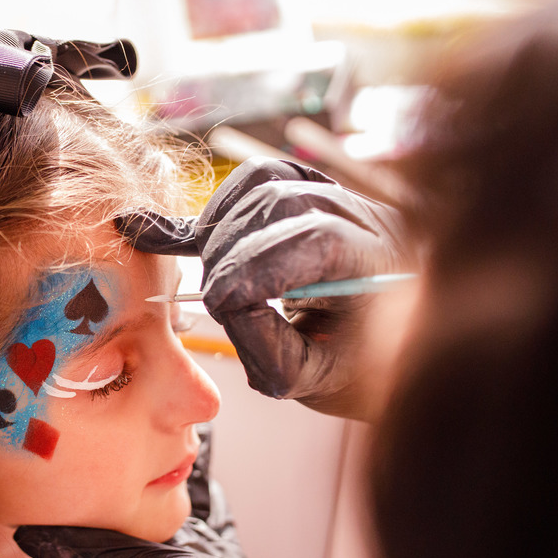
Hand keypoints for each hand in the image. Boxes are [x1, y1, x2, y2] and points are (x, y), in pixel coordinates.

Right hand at [121, 157, 412, 418]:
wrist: (375, 348)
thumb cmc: (350, 369)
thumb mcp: (316, 379)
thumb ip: (272, 349)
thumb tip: (225, 302)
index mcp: (388, 265)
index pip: (321, 239)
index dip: (260, 265)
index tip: (218, 302)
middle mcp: (370, 216)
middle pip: (284, 203)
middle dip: (233, 254)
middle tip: (216, 303)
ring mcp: (339, 194)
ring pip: (262, 181)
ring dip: (221, 229)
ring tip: (216, 280)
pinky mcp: (307, 188)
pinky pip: (251, 179)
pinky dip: (214, 207)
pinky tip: (169, 234)